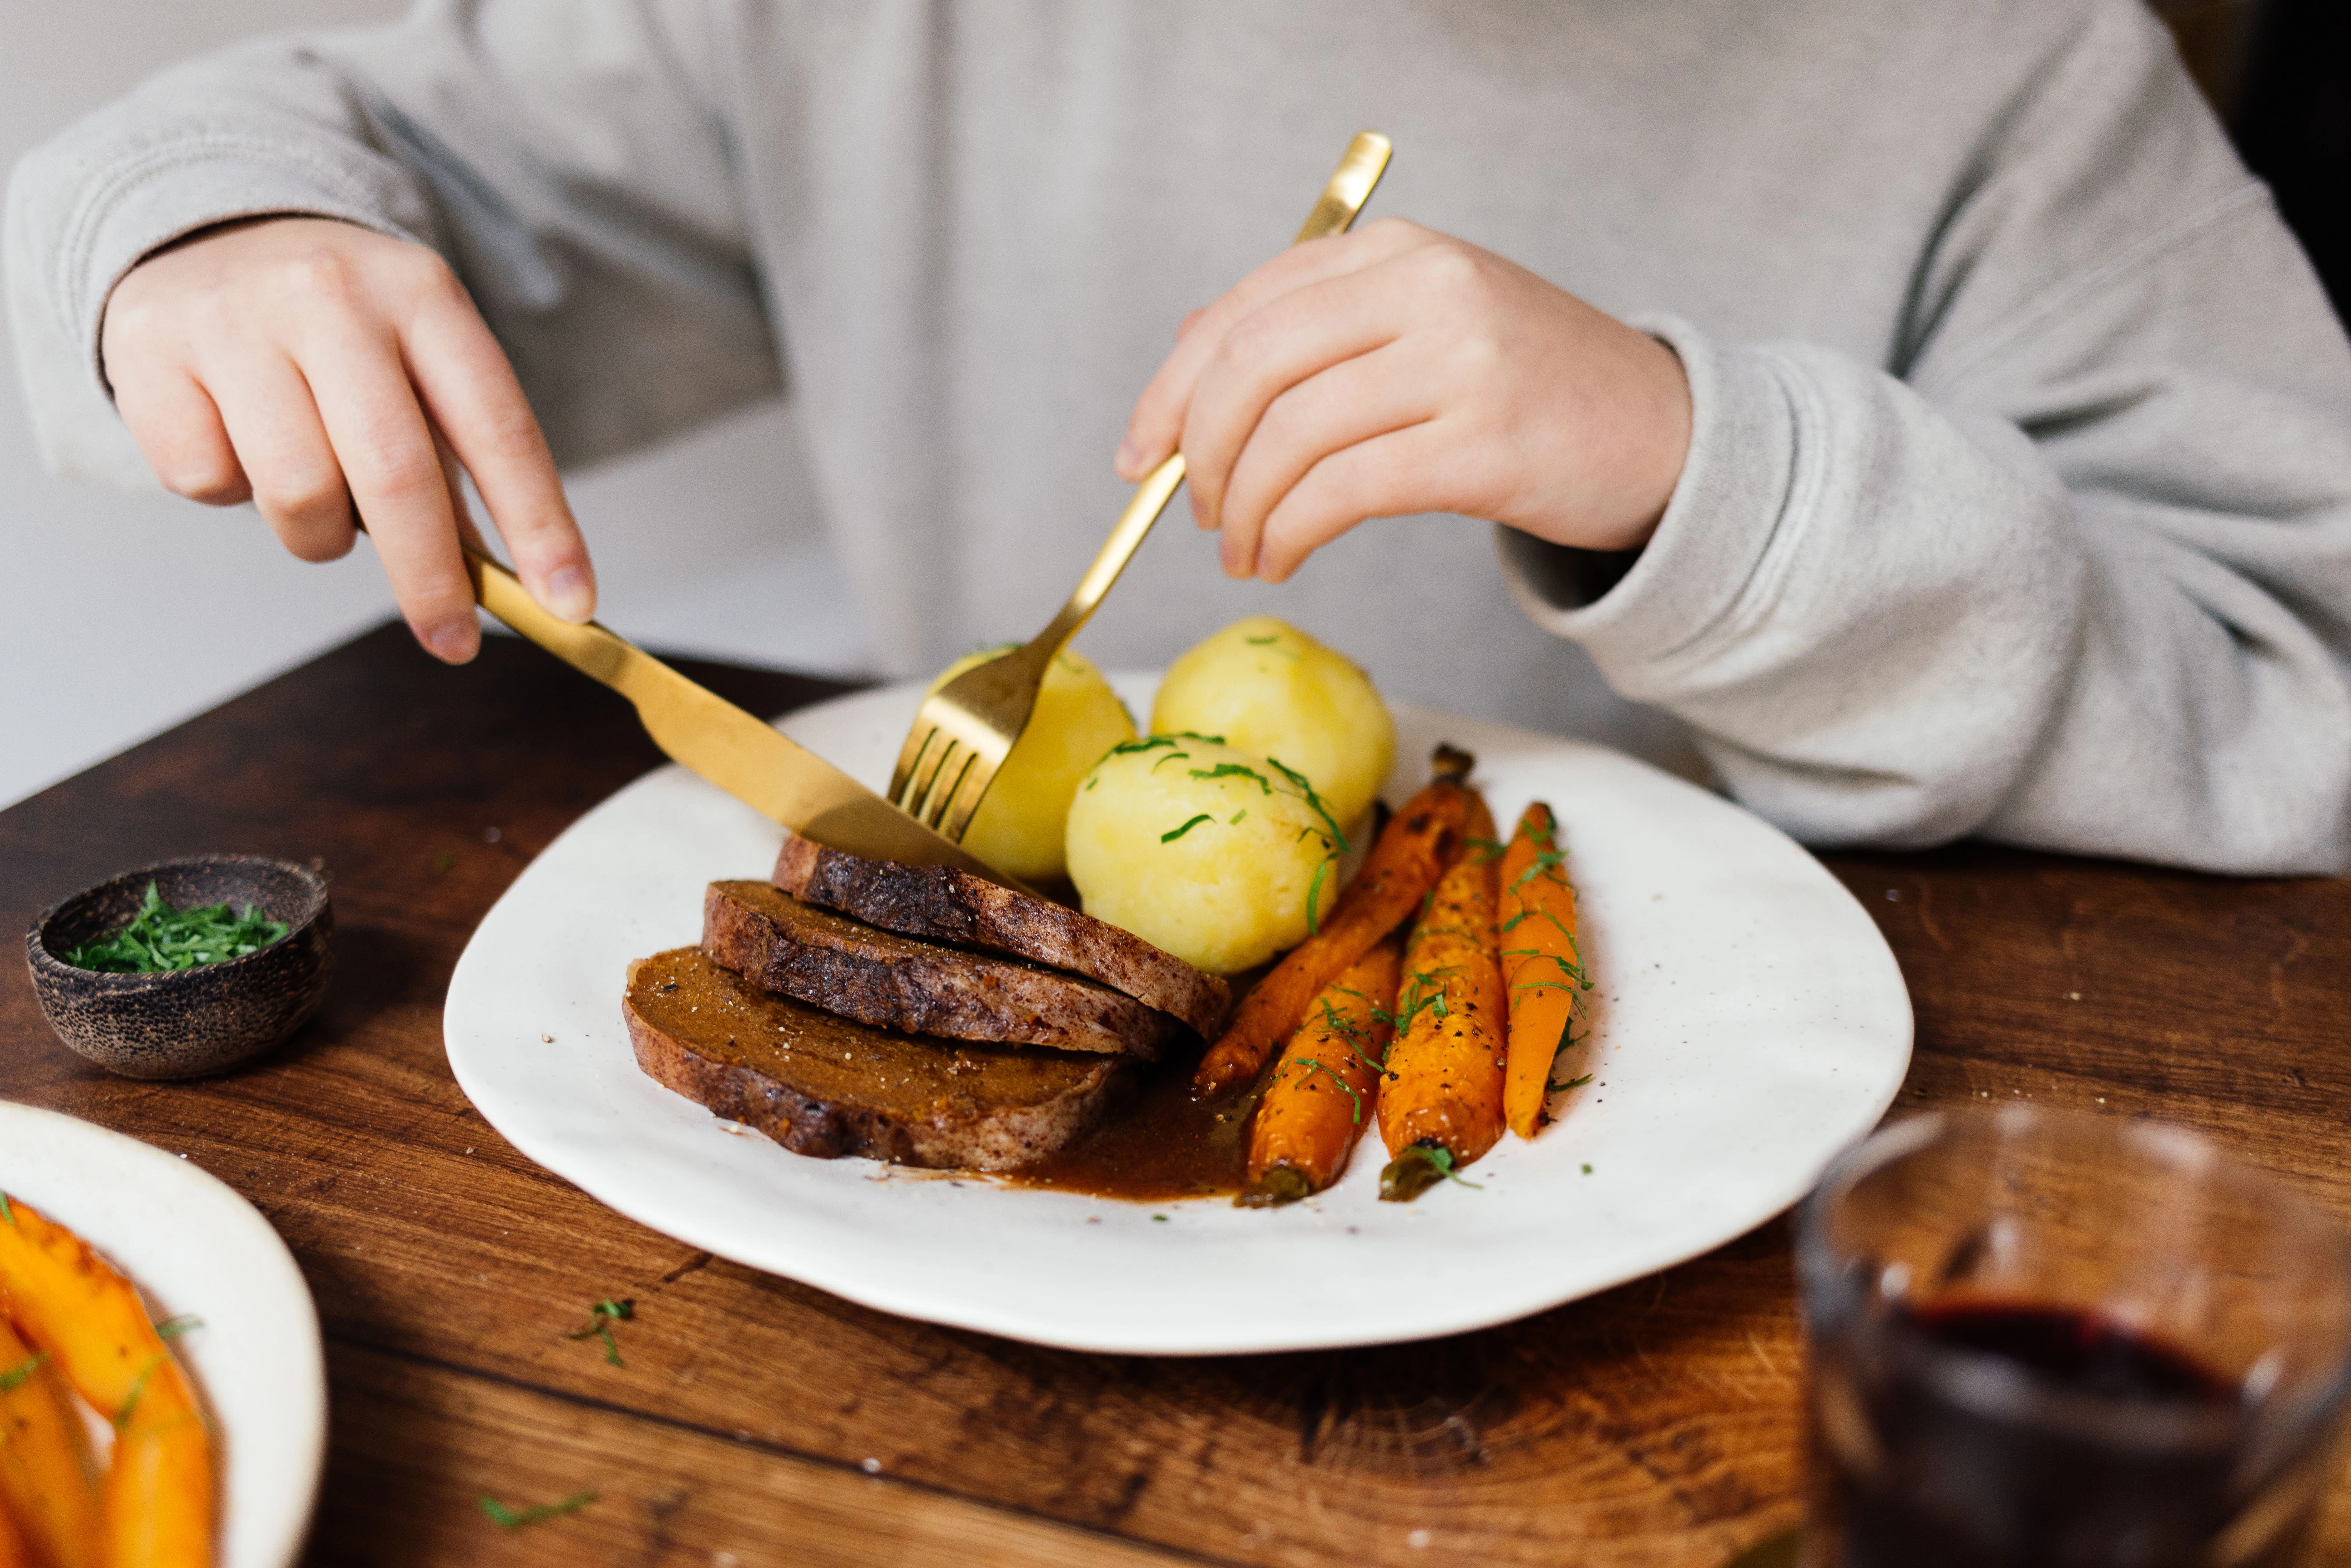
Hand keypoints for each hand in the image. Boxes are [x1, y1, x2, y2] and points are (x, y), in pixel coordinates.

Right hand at [101, 216, 591, 661]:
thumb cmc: (336, 324)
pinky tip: (238, 442)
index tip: (569, 605)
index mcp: (421, 295)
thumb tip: (509, 580)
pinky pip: (209, 481)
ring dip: (319, 534)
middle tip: (451, 641)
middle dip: (431, 577)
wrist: (207, 230)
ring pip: (299, 494)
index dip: (539, 526)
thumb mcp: (417, 360)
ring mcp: (233, 320)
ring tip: (317, 494)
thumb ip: (461, 460)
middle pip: (396, 473)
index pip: (498, 429)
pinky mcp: (150, 354)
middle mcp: (329, 295)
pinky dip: (233, 491)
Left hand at [1116, 217, 1691, 582]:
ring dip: (1245, 508)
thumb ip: (1316, 340)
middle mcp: (1425, 289)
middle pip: (1252, 366)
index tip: (1140, 456)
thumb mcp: (1419, 330)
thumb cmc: (1524, 391)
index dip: (1172, 390)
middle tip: (1197, 511)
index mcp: (1396, 254)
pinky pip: (1344, 492)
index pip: (1243, 311)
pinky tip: (1282, 557)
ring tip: (1244, 549)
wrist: (1660, 433)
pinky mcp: (1483, 444)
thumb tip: (1186, 382)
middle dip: (1202, 452)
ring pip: (1292, 435)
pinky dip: (1291, 533)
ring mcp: (1458, 363)